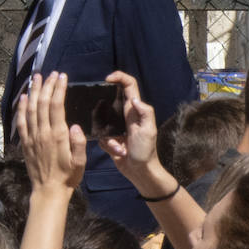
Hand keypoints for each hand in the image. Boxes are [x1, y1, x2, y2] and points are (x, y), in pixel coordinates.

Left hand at [18, 72, 86, 193]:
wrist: (48, 190)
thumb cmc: (68, 176)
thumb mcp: (80, 162)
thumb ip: (78, 144)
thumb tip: (76, 126)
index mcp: (58, 136)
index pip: (56, 106)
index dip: (58, 89)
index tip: (62, 77)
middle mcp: (42, 133)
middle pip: (42, 103)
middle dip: (46, 86)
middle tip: (50, 73)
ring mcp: (32, 137)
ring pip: (30, 109)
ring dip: (33, 92)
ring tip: (36, 78)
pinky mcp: (25, 142)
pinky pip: (21, 122)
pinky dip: (21, 108)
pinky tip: (23, 97)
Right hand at [97, 71, 163, 186]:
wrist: (140, 171)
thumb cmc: (146, 151)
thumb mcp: (149, 131)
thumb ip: (145, 113)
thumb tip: (135, 99)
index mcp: (135, 110)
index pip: (129, 86)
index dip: (119, 77)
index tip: (107, 79)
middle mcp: (125, 115)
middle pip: (110, 100)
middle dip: (102, 107)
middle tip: (99, 115)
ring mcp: (116, 126)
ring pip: (101, 121)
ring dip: (107, 135)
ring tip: (119, 146)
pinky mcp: (110, 137)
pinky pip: (101, 135)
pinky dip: (107, 144)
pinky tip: (117, 151)